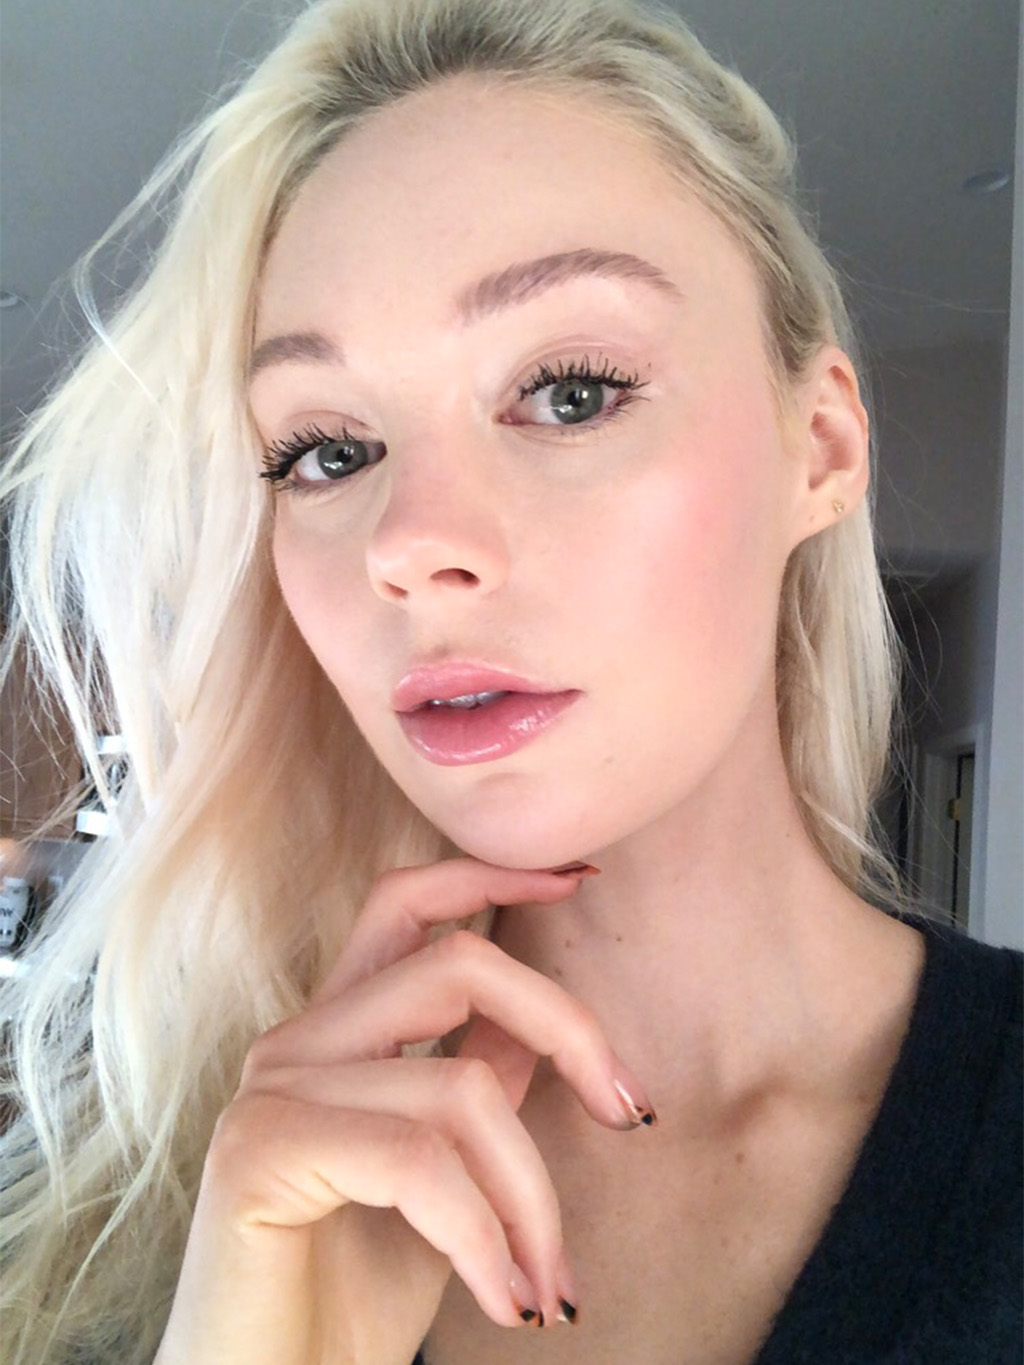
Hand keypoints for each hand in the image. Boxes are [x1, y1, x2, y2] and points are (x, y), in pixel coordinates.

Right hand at [154, 858, 653, 1364]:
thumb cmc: (353, 1296)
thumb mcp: (446, 1182)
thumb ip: (476, 1089)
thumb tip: (538, 1029)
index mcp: (338, 1032)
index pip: (406, 903)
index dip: (491, 874)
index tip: (579, 879)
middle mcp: (298, 1041)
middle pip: (456, 963)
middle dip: (567, 1027)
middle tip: (630, 1113)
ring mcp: (273, 1089)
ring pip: (457, 1085)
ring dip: (533, 1197)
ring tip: (551, 1286)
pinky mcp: (260, 1150)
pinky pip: (417, 1161)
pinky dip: (483, 1236)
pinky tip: (508, 1303)